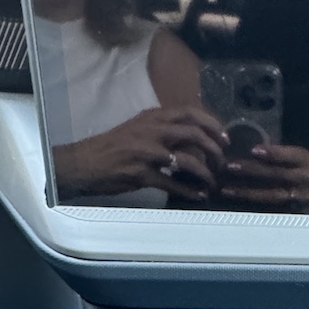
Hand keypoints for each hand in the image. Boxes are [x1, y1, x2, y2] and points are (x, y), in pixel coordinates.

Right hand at [52, 106, 226, 201]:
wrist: (84, 162)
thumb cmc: (112, 146)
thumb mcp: (138, 128)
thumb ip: (162, 129)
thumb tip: (191, 138)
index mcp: (152, 117)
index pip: (189, 112)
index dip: (212, 124)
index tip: (224, 138)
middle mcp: (152, 131)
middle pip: (194, 134)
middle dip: (214, 149)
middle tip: (222, 162)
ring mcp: (147, 153)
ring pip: (187, 161)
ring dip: (205, 174)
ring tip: (212, 183)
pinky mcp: (141, 175)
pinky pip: (173, 184)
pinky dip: (189, 191)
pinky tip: (198, 196)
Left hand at [217, 143, 308, 213]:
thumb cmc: (299, 175)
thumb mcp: (293, 161)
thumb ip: (275, 155)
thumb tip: (242, 145)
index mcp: (304, 160)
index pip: (290, 155)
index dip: (273, 153)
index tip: (253, 150)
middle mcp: (306, 178)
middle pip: (278, 174)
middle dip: (253, 170)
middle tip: (230, 166)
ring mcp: (301, 198)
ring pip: (273, 195)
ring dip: (248, 192)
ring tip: (226, 189)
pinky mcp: (294, 214)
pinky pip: (271, 210)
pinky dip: (252, 206)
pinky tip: (236, 203)